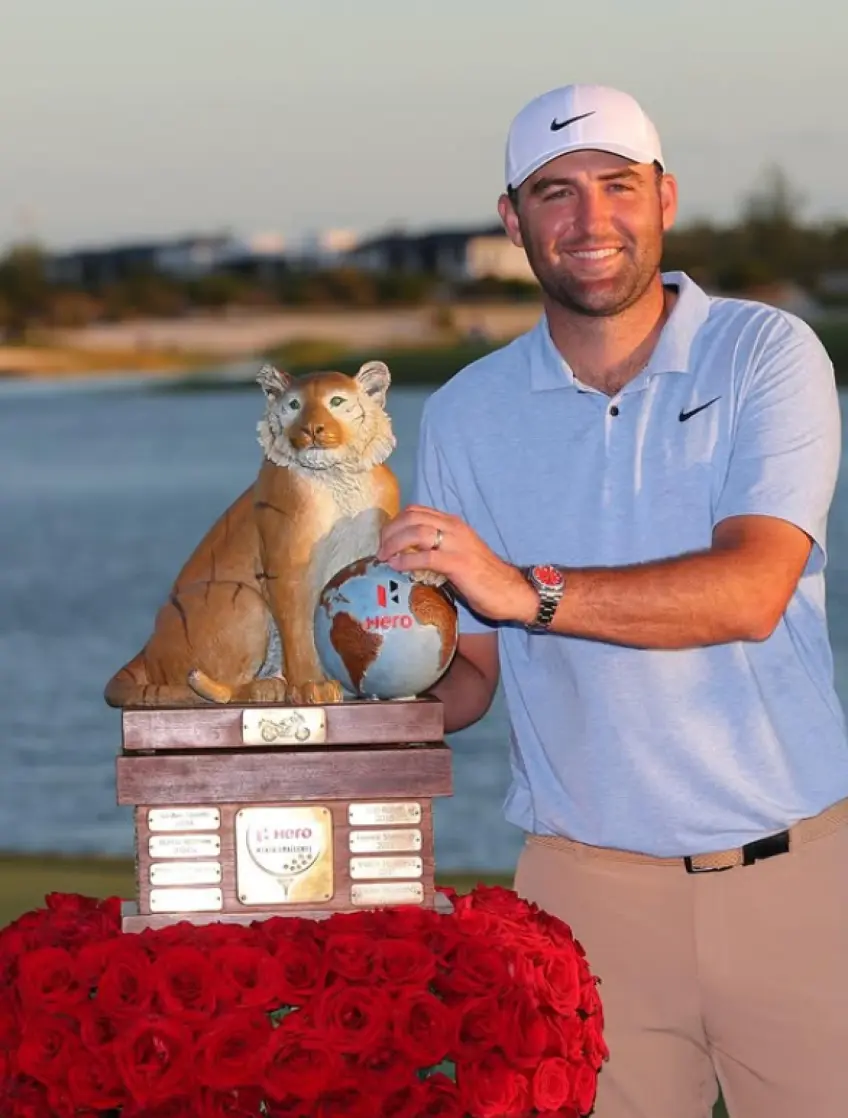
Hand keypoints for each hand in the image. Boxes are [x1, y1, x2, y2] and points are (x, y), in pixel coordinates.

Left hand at [377, 505, 538, 624]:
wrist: (511, 591)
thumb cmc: (483, 577)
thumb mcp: (457, 553)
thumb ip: (437, 548)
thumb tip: (408, 554)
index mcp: (453, 523)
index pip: (416, 511)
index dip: (395, 522)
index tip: (384, 540)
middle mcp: (454, 528)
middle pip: (411, 518)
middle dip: (389, 532)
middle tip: (380, 550)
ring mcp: (457, 544)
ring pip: (416, 532)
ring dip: (394, 544)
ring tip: (384, 558)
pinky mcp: (458, 563)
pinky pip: (426, 557)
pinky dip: (407, 560)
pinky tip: (397, 567)